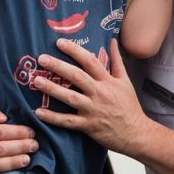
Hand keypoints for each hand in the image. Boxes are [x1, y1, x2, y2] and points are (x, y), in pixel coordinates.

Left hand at [32, 38, 149, 154]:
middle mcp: (99, 93)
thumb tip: (111, 40)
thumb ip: (117, 60)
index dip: (74, 50)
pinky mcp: (88, 125)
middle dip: (58, 66)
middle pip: (77, 76)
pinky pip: (68, 121)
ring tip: (36, 81)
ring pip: (70, 97)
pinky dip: (53, 117)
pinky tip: (38, 112)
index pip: (90, 61)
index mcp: (108, 81)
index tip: (59, 42)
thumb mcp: (125, 81)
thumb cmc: (129, 106)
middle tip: (41, 58)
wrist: (137, 133)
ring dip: (52, 89)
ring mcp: (93, 110)